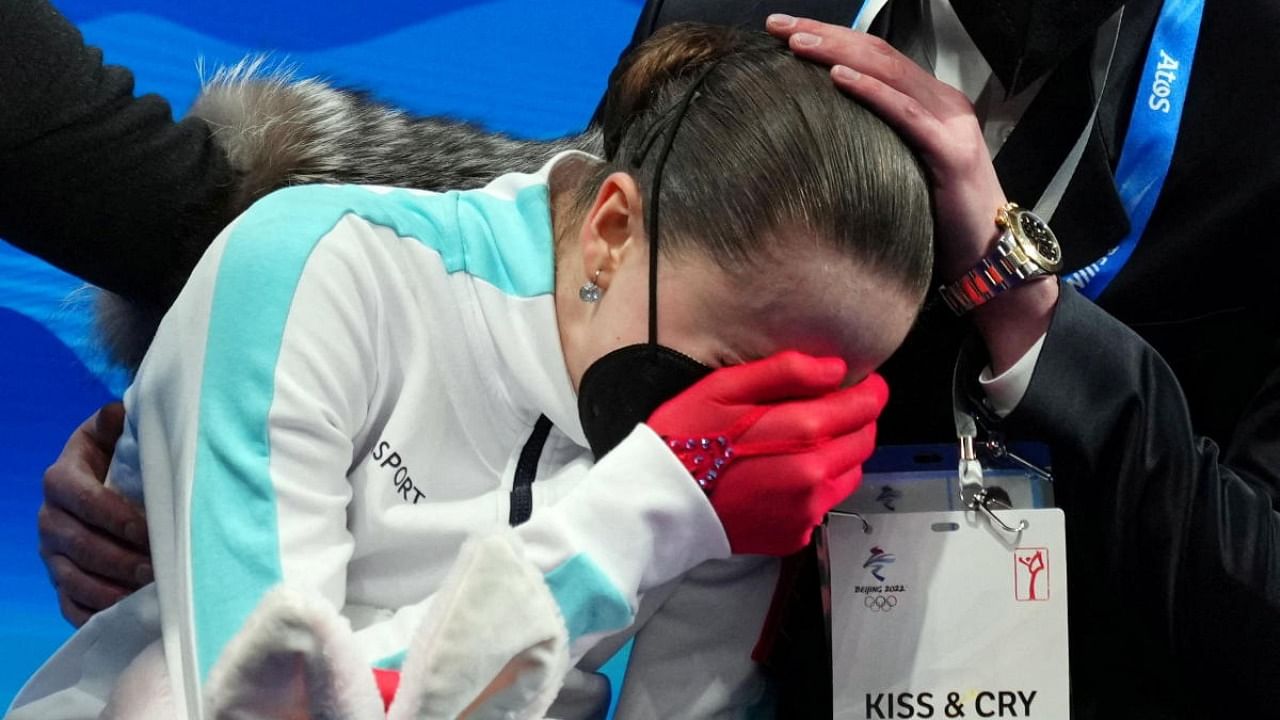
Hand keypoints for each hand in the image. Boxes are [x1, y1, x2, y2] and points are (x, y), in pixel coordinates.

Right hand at [39, 402, 151, 625]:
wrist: (106, 480)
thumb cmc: (120, 456)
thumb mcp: (116, 435)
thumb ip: (117, 425)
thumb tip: (117, 411)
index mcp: (61, 478)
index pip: (80, 498)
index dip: (112, 515)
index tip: (146, 529)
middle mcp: (49, 518)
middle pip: (77, 544)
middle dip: (117, 559)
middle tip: (154, 568)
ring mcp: (51, 554)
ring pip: (73, 578)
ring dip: (110, 589)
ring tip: (145, 593)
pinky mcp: (60, 582)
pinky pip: (69, 604)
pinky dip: (95, 613)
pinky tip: (124, 614)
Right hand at [648, 351, 886, 555]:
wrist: (656, 505)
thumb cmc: (684, 438)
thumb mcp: (724, 387)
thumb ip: (785, 371)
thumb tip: (835, 369)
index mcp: (802, 433)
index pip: (864, 406)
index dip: (870, 390)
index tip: (864, 382)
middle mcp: (814, 477)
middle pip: (864, 441)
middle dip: (856, 421)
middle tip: (831, 409)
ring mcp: (807, 512)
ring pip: (849, 474)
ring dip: (840, 454)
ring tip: (805, 443)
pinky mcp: (795, 536)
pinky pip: (823, 505)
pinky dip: (815, 488)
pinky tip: (781, 477)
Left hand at [766, 14, 1058, 371]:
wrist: (988, 255)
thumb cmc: (940, 220)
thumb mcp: (900, 169)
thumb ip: (874, 142)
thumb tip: (820, 134)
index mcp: (928, 103)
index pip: (873, 56)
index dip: (830, 38)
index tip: (784, 32)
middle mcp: (941, 103)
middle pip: (876, 54)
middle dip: (824, 34)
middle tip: (778, 25)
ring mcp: (949, 123)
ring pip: (887, 72)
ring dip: (838, 53)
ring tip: (797, 42)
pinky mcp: (951, 151)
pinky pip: (905, 113)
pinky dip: (870, 91)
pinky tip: (837, 77)